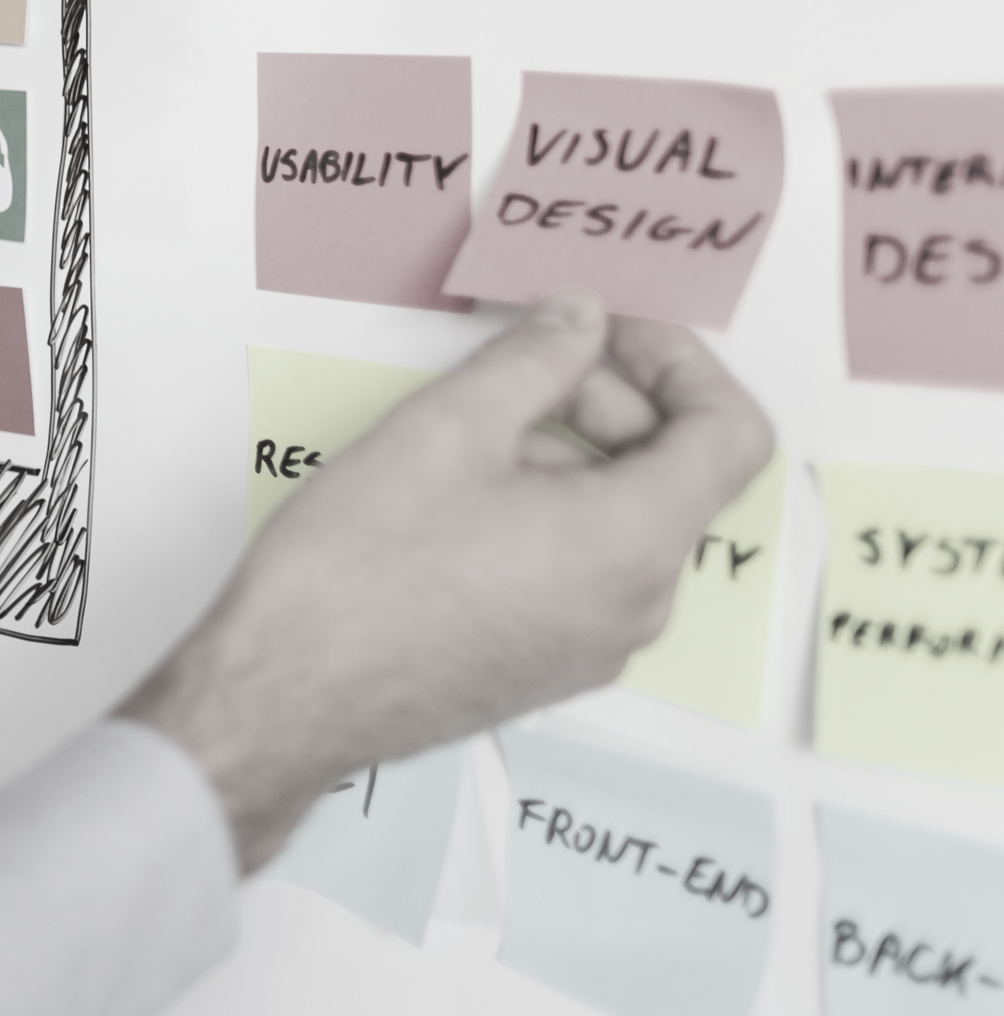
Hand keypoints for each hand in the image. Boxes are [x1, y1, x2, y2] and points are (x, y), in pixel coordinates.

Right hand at [118, 288, 772, 870]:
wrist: (285, 695)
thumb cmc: (358, 572)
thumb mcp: (445, 428)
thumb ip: (533, 357)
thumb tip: (582, 320)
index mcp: (632, 543)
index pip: (731, 434)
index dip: (683, 362)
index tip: (608, 331)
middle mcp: (637, 605)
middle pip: (672, 473)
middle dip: (605, 400)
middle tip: (511, 366)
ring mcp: (595, 644)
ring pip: (621, 519)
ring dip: (566, 454)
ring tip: (462, 434)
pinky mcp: (548, 663)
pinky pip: (583, 566)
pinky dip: (546, 508)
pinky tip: (454, 494)